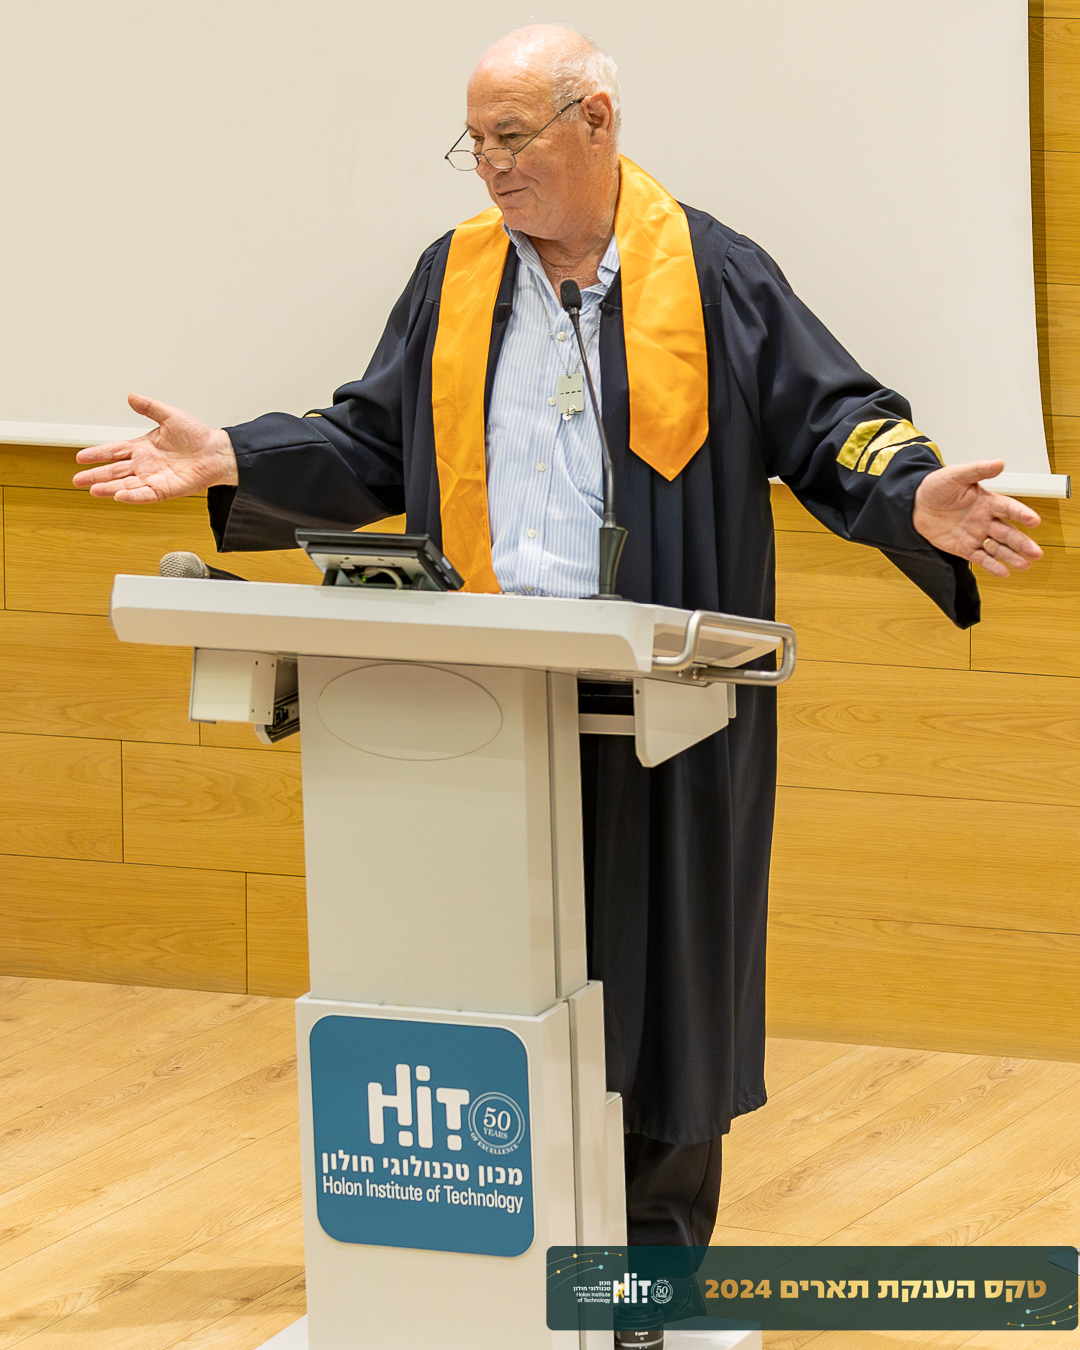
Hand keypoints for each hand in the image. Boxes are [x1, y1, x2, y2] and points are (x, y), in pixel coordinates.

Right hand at [72, 392, 237, 502]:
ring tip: (92, 490)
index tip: (80, 458)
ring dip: (109, 488)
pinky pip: (145, 494)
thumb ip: (150, 408)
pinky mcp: (165, 490)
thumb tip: (131, 396)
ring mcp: (154, 478)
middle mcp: (145, 464)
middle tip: (77, 479)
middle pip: (115, 471)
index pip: (114, 451)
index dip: (97, 454)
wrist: (217, 452)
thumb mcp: (170, 416)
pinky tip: (119, 496)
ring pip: (126, 484)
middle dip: (96, 475)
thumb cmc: (197, 436)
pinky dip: (132, 496)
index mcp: (143, 447)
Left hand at [912, 459, 1041, 577]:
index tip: (1034, 520)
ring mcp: (975, 535)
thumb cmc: (935, 487)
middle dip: (1022, 543)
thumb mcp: (956, 475)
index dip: (1021, 514)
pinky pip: (979, 558)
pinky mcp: (963, 548)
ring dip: (1012, 556)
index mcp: (987, 502)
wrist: (913, 504)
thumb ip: (977, 470)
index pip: (1009, 508)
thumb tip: (999, 463)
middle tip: (1036, 552)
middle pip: (1008, 533)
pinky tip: (1004, 572)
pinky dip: (992, 565)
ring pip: (997, 548)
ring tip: (1025, 565)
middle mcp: (985, 520)